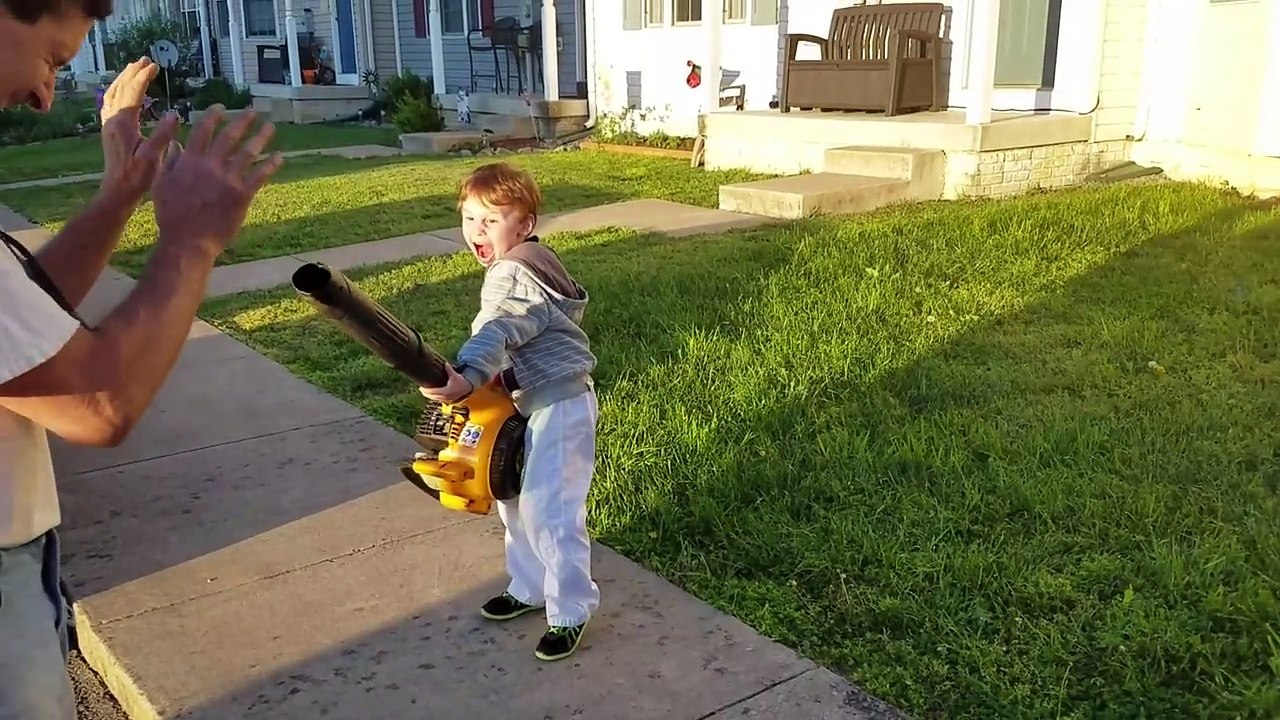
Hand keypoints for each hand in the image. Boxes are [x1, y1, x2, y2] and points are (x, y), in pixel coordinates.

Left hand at [99, 58, 173, 202]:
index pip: (133, 93)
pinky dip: (117, 91)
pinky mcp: (109, 131)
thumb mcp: (153, 157)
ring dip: (123, 79)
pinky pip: (110, 103)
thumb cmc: (137, 178)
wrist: (117, 192)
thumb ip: (163, 135)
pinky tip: (123, 92)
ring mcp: (108, 125)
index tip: (155, 65)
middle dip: (132, 72)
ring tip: (134, 69)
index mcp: (123, 124)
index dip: (143, 77)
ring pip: (112, 94)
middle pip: (120, 88)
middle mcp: (112, 120)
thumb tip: (174, 114)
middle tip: (145, 60)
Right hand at [151, 109, 283, 258]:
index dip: (213, 117)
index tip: (222, 108)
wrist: (188, 240)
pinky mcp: (242, 194)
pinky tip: (279, 156)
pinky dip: (271, 164)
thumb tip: (175, 144)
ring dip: (261, 137)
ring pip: (248, 152)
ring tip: (270, 127)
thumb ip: (170, 162)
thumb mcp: (162, 185)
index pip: (203, 131)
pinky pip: (260, 175)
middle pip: (229, 137)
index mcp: (190, 161)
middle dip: (242, 121)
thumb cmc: (172, 215)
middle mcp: (211, 165)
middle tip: (253, 111)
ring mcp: (228, 179)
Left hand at [418, 365, 473, 403]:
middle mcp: (445, 396)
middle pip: (432, 396)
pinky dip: (433, 397)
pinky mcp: (447, 400)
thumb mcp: (454, 375)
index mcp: (445, 391)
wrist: (467, 388)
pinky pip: (437, 399)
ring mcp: (446, 399)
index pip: (432, 392)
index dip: (426, 390)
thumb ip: (449, 369)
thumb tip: (445, 363)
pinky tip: (430, 394)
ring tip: (423, 391)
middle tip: (420, 388)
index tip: (420, 387)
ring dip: (428, 395)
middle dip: (425, 393)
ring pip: (434, 398)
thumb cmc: (460, 381)